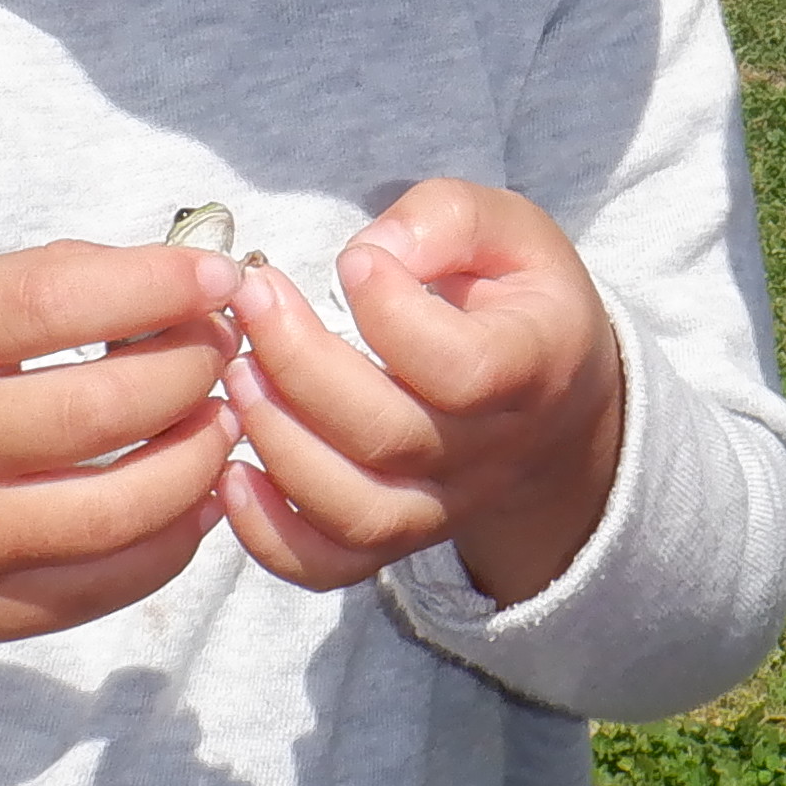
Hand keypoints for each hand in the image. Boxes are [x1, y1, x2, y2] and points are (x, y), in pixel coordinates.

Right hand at [0, 239, 242, 752]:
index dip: (157, 286)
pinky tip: (192, 493)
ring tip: (219, 417)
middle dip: (195, 369)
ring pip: (122, 510)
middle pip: (104, 411)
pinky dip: (172, 536)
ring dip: (201, 457)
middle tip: (225, 348)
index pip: (55, 303)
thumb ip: (41, 283)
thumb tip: (186, 278)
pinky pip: (104, 585)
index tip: (221, 277)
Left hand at [212, 179, 624, 606]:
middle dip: (301, 366)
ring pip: (357, 510)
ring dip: (279, 442)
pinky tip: (232, 476)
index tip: (352, 259)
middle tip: (254, 300)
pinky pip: (333, 566)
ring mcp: (446, 505)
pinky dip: (271, 537)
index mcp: (534, 366)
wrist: (553, 402)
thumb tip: (372, 253)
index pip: (462, 368)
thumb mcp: (511, 231)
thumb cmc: (515, 298)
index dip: (392, 314)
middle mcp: (494, 450)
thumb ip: (448, 219)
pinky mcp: (399, 535)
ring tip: (236, 373)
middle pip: (391, 437)